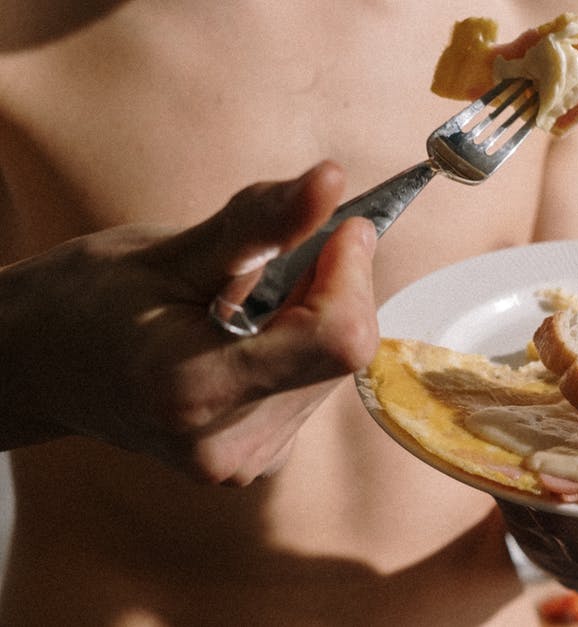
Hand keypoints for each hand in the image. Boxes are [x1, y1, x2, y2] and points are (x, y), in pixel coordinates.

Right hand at [0, 161, 378, 484]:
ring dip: (313, 318)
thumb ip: (261, 221)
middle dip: (329, 290)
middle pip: (342, 351)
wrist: (35, 367)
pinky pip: (315, 388)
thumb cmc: (86, 301)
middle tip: (275, 258)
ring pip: (336, 369)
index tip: (339, 226)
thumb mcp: (169, 251)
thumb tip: (333, 182)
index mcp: (198, 390)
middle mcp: (229, 444)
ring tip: (240, 304)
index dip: (351, 273)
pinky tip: (245, 336)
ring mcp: (243, 463)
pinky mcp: (255, 463)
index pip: (339, 338)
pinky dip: (299, 348)